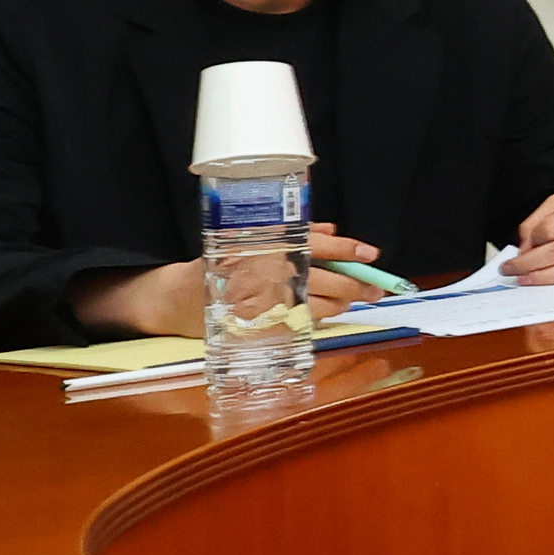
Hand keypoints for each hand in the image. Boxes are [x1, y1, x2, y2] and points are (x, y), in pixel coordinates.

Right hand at [68, 227, 391, 337]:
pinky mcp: (257, 323)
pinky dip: (317, 317)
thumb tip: (332, 231)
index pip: (315, 245)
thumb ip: (295, 235)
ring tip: (352, 301)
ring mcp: (262, 299)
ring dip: (339, 303)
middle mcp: (266, 270)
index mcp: (267, 245)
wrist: (177, 298)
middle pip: (322, 278)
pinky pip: (297, 322)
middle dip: (354, 284)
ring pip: (315, 303)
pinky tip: (325, 313)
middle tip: (375, 289)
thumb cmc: (223, 265)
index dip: (347, 250)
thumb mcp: (254, 240)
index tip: (371, 254)